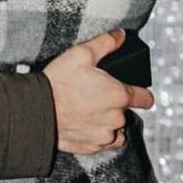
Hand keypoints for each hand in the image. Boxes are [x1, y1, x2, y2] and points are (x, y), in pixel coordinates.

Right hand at [43, 29, 153, 154]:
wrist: (37, 109)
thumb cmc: (59, 82)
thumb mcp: (81, 53)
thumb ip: (105, 43)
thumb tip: (120, 36)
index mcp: (118, 95)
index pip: (146, 99)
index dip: (141, 93)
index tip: (135, 91)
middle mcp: (116, 119)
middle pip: (125, 112)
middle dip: (113, 103)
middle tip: (93, 93)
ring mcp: (104, 135)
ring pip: (114, 128)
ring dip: (106, 120)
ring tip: (87, 109)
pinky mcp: (92, 147)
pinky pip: (102, 142)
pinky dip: (96, 133)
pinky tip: (82, 122)